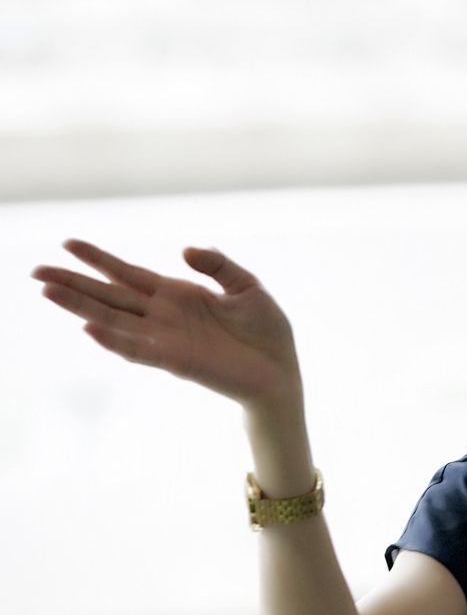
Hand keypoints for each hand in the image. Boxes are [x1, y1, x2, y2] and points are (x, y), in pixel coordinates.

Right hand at [32, 239, 300, 407]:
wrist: (282, 371)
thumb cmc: (267, 331)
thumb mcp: (247, 286)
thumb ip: (218, 264)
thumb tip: (183, 249)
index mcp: (177, 294)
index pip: (128, 273)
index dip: (99, 259)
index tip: (68, 243)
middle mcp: (163, 315)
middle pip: (109, 295)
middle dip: (73, 282)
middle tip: (35, 271)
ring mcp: (166, 338)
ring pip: (113, 320)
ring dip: (81, 307)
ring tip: (47, 292)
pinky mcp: (176, 360)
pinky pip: (138, 349)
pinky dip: (113, 339)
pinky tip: (88, 327)